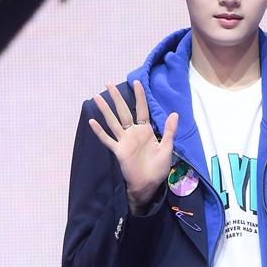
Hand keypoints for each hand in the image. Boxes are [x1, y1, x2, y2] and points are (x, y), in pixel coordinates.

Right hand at [89, 79, 178, 209]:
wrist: (149, 184)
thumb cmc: (158, 168)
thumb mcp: (167, 148)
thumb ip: (169, 131)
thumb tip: (174, 113)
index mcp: (145, 130)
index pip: (141, 109)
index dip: (139, 96)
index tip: (136, 82)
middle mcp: (133, 133)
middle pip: (123, 111)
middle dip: (117, 98)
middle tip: (109, 84)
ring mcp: (124, 141)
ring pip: (113, 121)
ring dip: (105, 110)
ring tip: (97, 97)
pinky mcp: (118, 150)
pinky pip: (107, 139)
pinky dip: (100, 132)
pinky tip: (92, 122)